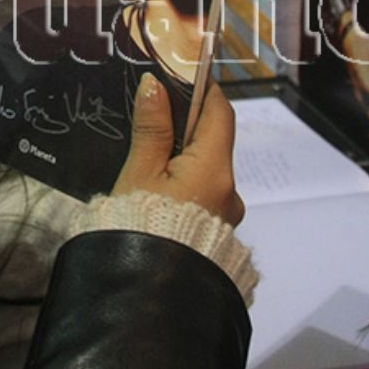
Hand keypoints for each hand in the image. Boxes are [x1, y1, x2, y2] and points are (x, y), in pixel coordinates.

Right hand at [112, 74, 242, 224]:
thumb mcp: (138, 174)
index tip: (180, 74)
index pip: (220, 113)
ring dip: (183, 160)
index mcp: (214, 169)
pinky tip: (157, 191)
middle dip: (185, 128)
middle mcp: (229, 191)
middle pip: (212, 143)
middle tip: (152, 114)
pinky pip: (203, 197)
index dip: (202, 90)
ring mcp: (225, 216)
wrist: (145, 294)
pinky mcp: (215, 235)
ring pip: (207, 172)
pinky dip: (185, 186)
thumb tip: (155, 84)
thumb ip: (151, 129)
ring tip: (147, 157)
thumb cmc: (139, 227)